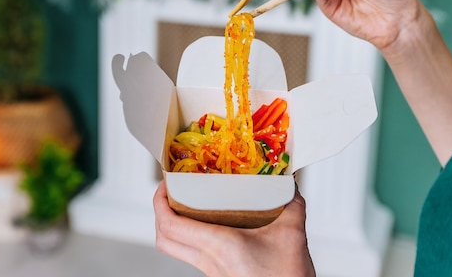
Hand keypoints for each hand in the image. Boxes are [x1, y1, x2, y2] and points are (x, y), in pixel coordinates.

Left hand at [153, 181, 315, 276]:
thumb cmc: (287, 276)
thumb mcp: (292, 233)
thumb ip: (291, 203)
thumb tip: (289, 185)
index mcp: (219, 245)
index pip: (171, 225)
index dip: (159, 202)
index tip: (166, 184)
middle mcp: (209, 261)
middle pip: (164, 239)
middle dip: (161, 212)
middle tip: (172, 192)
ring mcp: (211, 272)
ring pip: (177, 249)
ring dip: (175, 225)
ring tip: (189, 204)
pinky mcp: (219, 276)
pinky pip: (194, 255)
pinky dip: (192, 236)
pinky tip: (212, 224)